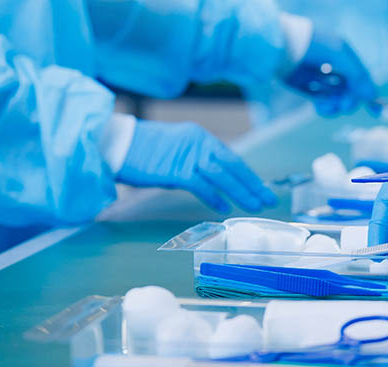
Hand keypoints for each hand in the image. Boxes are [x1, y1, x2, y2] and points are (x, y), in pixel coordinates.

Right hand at [117, 121, 277, 213]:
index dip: (248, 175)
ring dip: (241, 192)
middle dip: (252, 184)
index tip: (262, 188)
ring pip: (222, 175)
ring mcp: (188, 155)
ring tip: (255, 206)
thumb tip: (210, 179)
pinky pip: (202, 186)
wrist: (117, 145)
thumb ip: (194, 160)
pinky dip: (215, 197)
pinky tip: (225, 208)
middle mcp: (198, 142)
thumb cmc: (142, 151)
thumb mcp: (175, 149)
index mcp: (199, 136)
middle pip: (232, 166)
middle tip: (269, 200)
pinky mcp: (176, 169)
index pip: (231, 157)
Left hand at [283, 31, 377, 116]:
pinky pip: (323, 105)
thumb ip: (358, 76)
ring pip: (338, 101)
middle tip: (343, 104)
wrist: (284, 50)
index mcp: (346, 58)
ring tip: (327, 104)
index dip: (369, 95)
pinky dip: (325, 108)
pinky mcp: (309, 91)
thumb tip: (372, 95)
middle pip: (351, 93)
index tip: (375, 111)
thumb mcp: (341, 57)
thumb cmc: (314, 48)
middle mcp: (336, 70)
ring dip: (336, 106)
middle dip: (349, 101)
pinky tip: (320, 106)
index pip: (362, 79)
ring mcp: (322, 81)